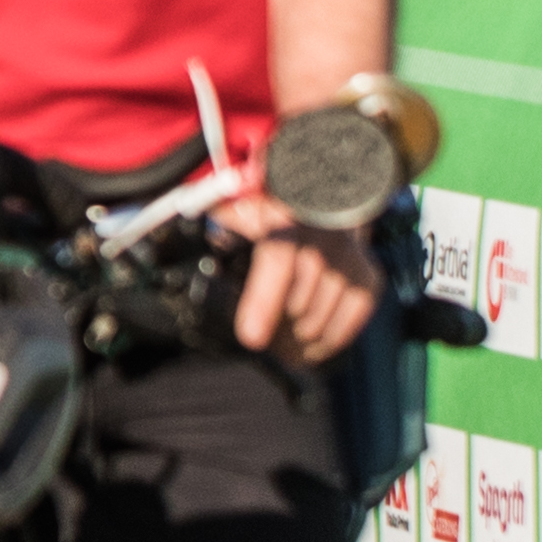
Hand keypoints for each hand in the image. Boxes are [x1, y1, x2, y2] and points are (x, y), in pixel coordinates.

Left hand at [219, 193, 378, 365]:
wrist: (321, 193)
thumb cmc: (265, 205)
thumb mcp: (233, 202)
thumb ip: (210, 213)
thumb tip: (173, 229)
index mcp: (285, 215)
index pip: (279, 261)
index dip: (265, 303)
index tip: (252, 339)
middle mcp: (324, 235)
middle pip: (299, 302)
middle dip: (275, 329)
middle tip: (259, 340)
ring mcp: (350, 256)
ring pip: (322, 317)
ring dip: (298, 340)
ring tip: (281, 348)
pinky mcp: (369, 274)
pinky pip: (352, 318)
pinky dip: (331, 339)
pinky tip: (310, 348)